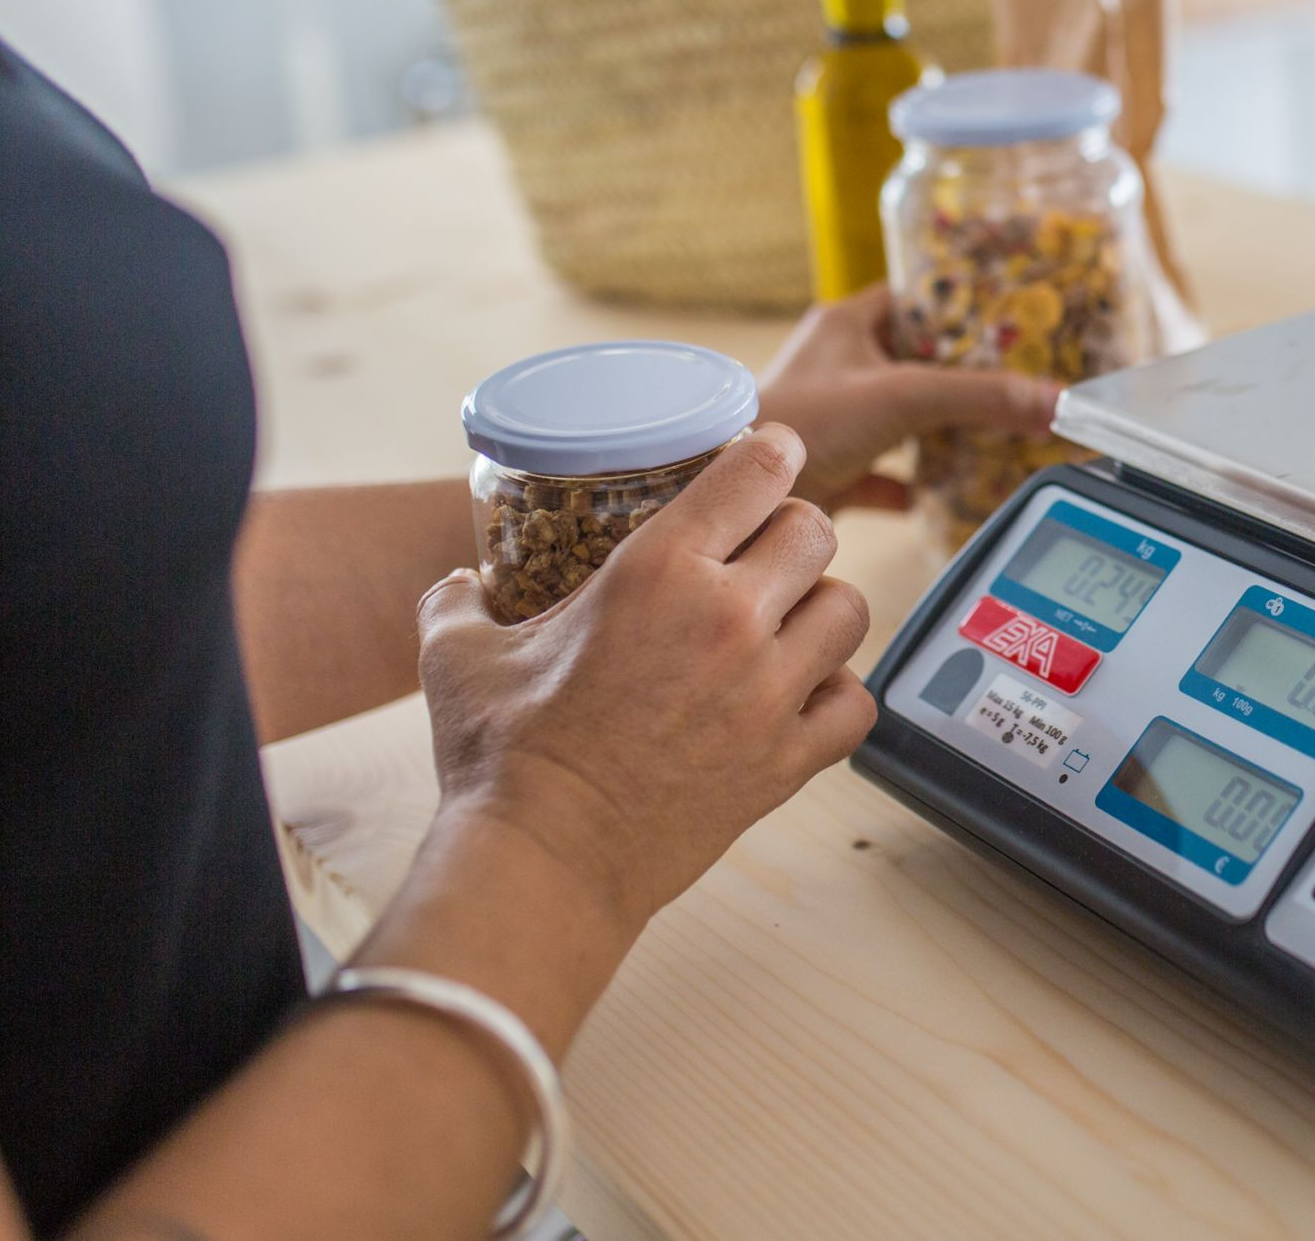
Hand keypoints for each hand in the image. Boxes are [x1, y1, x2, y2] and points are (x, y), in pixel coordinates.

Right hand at [413, 425, 873, 938]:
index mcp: (660, 571)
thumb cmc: (501, 758)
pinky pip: (857, 703)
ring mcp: (769, 692)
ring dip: (822, 608)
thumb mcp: (457, 654)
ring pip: (850, 610)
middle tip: (764, 551)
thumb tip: (458, 583)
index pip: (757, 470)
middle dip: (791, 531)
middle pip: (815, 532)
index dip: (772, 452)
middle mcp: (730, 620)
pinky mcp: (788, 761)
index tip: (773, 454)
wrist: (541, 863)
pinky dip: (839, 695)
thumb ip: (458, 601)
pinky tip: (804, 697)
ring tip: (788, 623)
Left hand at [757, 283, 1061, 511]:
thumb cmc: (796, 424)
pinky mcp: (832, 468)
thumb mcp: (901, 397)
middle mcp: (840, 366)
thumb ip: (980, 397)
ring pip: (904, 418)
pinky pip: (884, 474)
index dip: (965, 305)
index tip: (1015, 317)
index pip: (919, 298)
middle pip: (919, 361)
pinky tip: (942, 496)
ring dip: (943, 429)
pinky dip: (913, 485)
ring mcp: (835, 419)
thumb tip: (1055, 400)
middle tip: (1019, 382)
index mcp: (848, 324)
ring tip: (997, 435)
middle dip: (967, 375)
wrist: (738, 502)